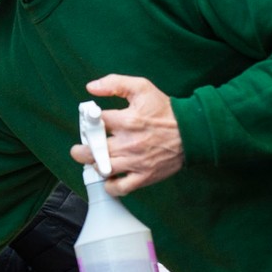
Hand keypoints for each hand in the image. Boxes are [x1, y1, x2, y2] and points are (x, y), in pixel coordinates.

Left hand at [68, 74, 184, 196]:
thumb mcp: (141, 88)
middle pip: (93, 150)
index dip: (86, 122)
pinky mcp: (144, 176)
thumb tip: (91, 88)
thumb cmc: (165, 110)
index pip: (94, 122)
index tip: (87, 124)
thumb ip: (115, 83)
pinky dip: (110, 185)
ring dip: (94, 166)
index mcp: (127, 120)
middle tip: (81, 148)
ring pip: (103, 169)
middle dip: (81, 149)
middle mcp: (129, 142)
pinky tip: (109, 177)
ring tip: (95, 161)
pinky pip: (119, 188)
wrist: (191, 131)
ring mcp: (136, 161)